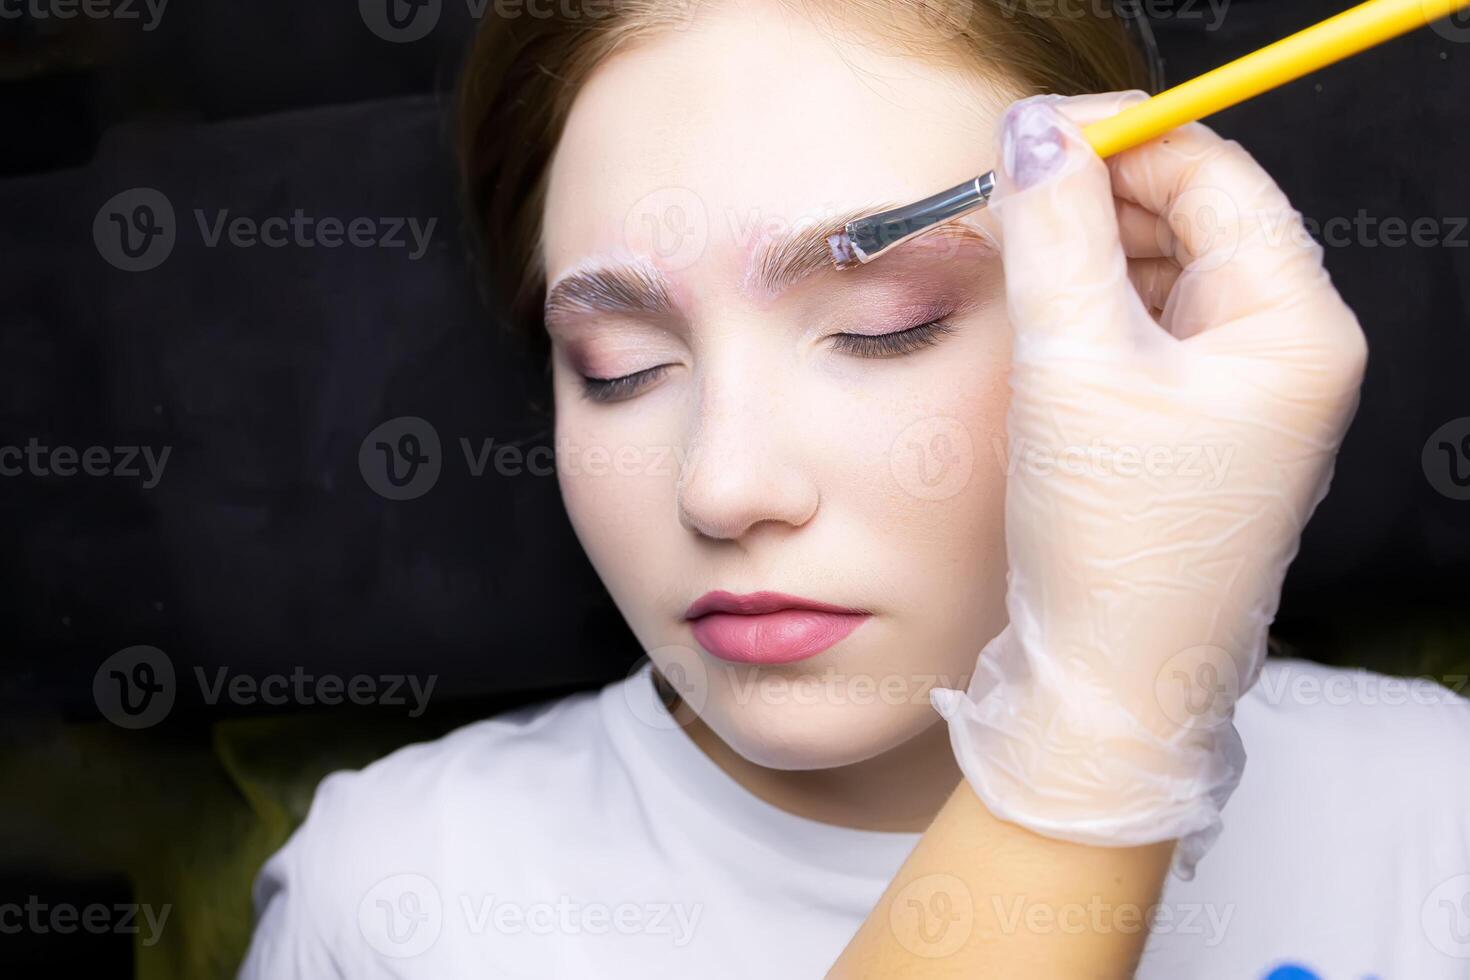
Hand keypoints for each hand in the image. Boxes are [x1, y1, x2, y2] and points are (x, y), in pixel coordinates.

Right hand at [932, 91, 1367, 877]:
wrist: (1108, 692)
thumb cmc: (1116, 549)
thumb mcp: (1073, 366)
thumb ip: (1052, 232)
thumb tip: (1034, 132)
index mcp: (1292, 327)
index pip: (1212, 173)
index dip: (1118, 138)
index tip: (1027, 138)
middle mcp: (1280, 354)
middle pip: (1189, 218)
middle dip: (1092, 197)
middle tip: (1000, 200)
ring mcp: (1237, 397)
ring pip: (1158, 275)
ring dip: (1082, 253)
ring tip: (1005, 260)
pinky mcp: (1189, 432)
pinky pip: (1141, 335)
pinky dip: (1084, 311)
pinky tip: (1032, 321)